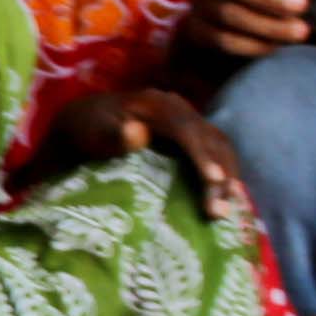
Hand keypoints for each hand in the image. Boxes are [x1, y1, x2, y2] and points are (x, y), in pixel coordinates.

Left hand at [63, 88, 248, 220]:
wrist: (86, 123)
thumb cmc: (88, 130)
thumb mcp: (93, 131)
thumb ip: (112, 134)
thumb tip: (137, 133)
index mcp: (157, 104)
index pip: (187, 129)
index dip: (202, 155)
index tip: (212, 180)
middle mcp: (179, 109)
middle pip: (210, 140)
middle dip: (220, 174)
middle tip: (218, 211)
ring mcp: (188, 121)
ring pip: (220, 146)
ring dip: (228, 177)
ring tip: (225, 210)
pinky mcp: (191, 135)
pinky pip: (216, 152)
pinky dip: (225, 173)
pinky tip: (228, 198)